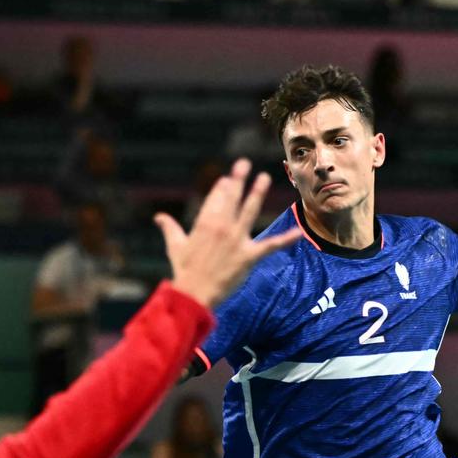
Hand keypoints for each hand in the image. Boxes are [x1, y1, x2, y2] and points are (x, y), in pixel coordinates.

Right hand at [154, 158, 300, 308]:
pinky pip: (271, 245)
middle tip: (245, 163)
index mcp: (204, 222)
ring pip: (250, 211)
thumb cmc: (184, 271)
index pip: (215, 198)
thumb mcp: (175, 246)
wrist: (194, 294)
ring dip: (257, 193)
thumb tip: (159, 216)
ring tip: (264, 177)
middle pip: (232, 198)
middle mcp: (222, 226)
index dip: (223, 187)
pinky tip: (299, 233)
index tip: (228, 178)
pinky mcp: (249, 256)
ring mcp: (237, 240)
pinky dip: (286, 239)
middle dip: (238, 179)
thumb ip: (170, 228)